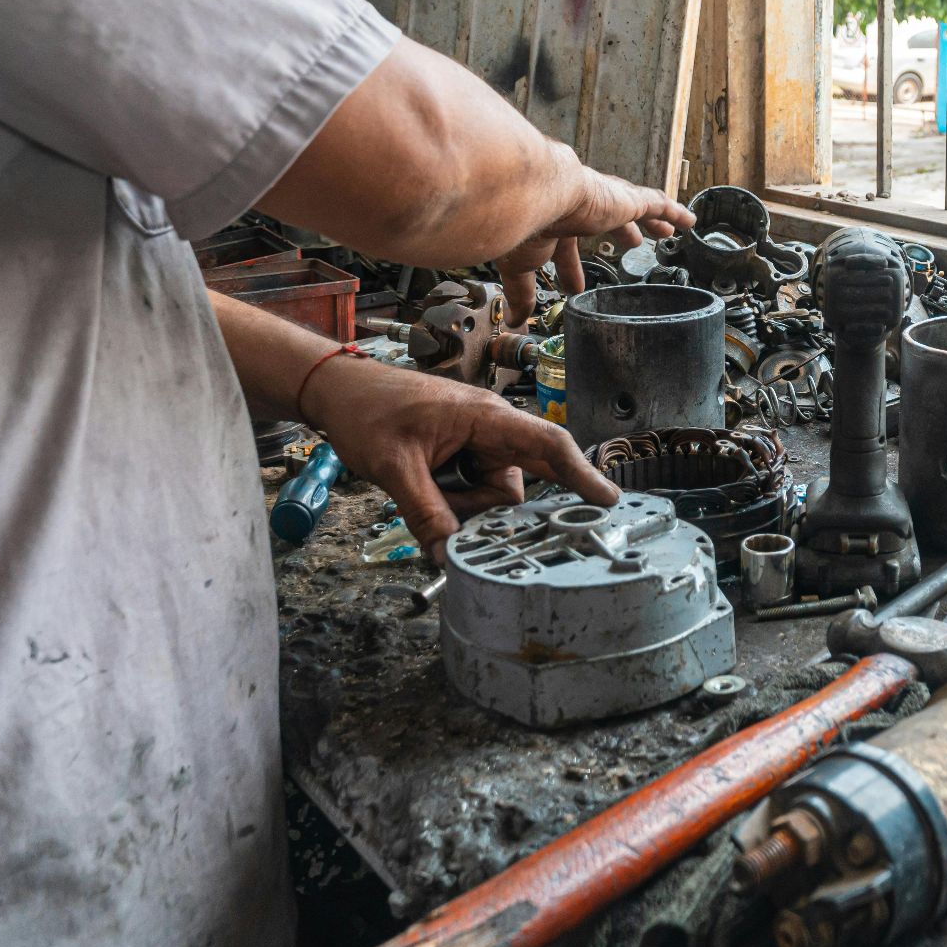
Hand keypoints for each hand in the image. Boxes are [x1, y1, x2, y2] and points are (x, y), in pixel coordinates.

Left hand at [301, 358, 618, 557]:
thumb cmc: (368, 409)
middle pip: (519, 483)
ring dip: (462, 506)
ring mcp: (477, 445)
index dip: (581, 473)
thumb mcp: (394, 466)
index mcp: (485, 418)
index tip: (608, 500)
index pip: (547, 443)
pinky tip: (425, 491)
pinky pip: (474, 493)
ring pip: (494, 496)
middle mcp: (490, 430)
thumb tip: (447, 555)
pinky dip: (454, 501)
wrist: (338, 391)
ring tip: (420, 488)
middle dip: (487, 506)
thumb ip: (425, 512)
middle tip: (447, 506)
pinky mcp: (463, 458)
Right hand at [495, 162, 695, 324]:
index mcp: (552, 221)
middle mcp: (579, 208)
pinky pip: (658, 204)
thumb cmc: (525, 227)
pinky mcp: (627, 199)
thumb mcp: (521, 267)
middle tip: (630, 245)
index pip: (566, 246)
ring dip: (647, 222)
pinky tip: (689, 221)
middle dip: (619, 233)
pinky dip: (673, 211)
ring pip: (634, 209)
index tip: (574, 286)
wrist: (537, 196)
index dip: (570, 268)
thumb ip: (522, 293)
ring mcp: (605, 201)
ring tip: (663, 231)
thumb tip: (516, 318)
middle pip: (605, 221)